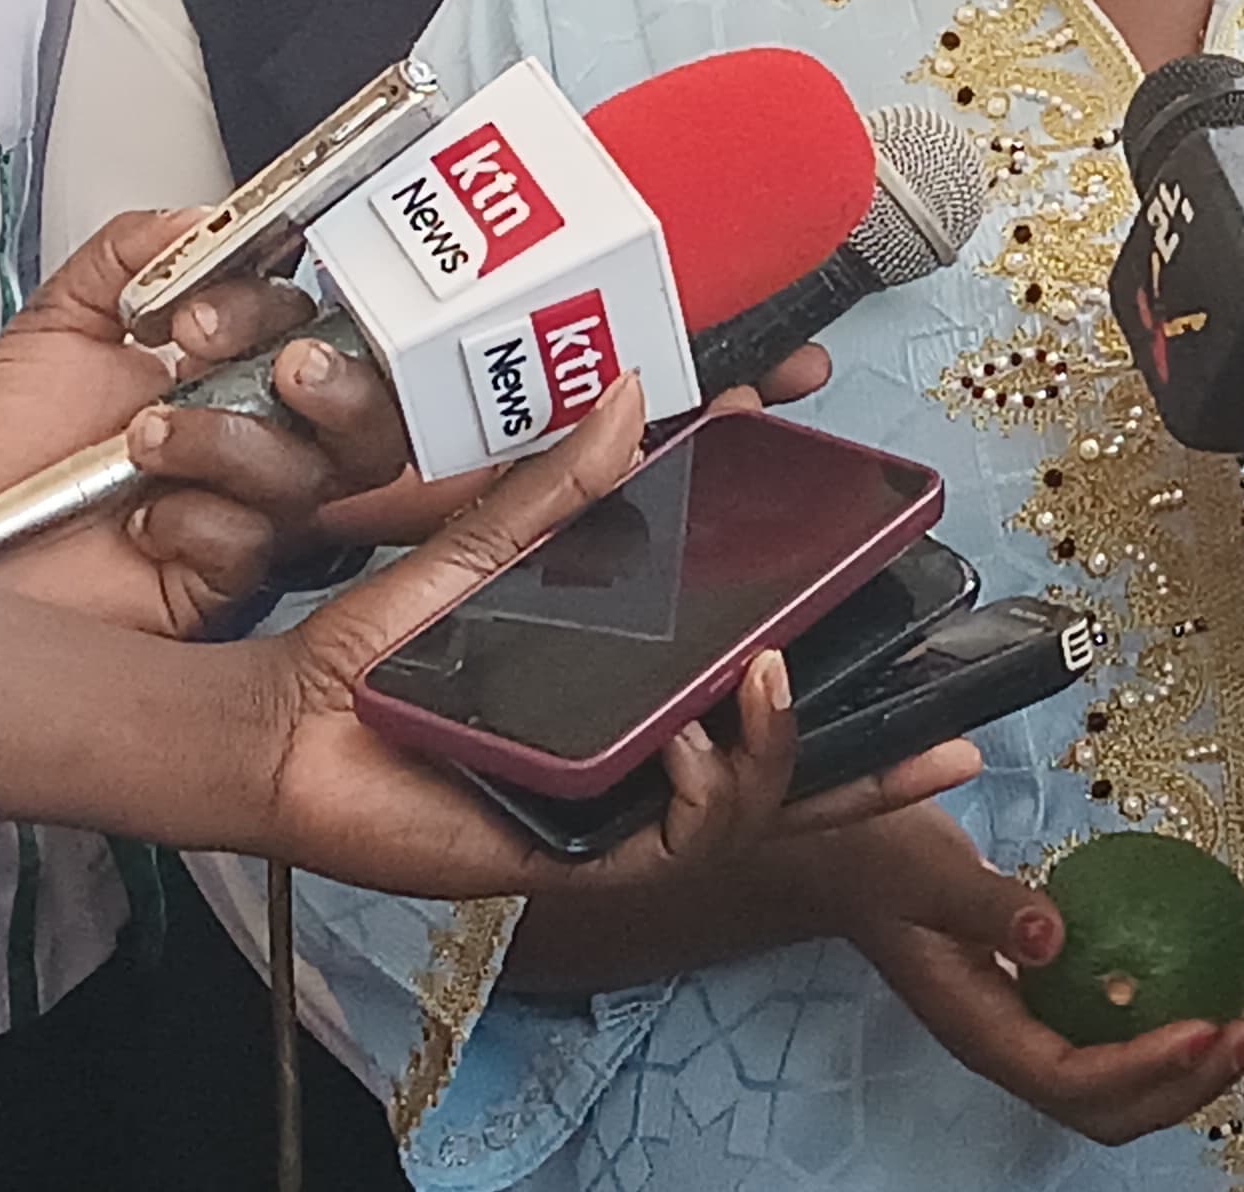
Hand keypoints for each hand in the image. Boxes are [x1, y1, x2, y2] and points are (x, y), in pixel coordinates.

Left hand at [0, 208, 418, 636]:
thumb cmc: (0, 446)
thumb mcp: (56, 323)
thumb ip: (125, 255)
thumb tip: (197, 217)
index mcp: (227, 368)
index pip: (309, 326)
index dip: (275, 311)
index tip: (199, 312)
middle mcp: (250, 438)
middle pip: (365, 412)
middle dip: (336, 383)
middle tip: (275, 365)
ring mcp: (240, 508)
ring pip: (308, 473)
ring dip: (229, 443)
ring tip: (145, 438)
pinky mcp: (215, 577)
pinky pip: (248, 542)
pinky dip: (192, 520)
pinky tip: (140, 518)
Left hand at [197, 382, 982, 896]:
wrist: (285, 727)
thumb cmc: (379, 647)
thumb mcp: (486, 544)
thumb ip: (566, 482)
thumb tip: (638, 391)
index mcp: (645, 682)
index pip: (768, 661)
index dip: (845, 630)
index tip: (890, 545)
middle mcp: (648, 752)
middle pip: (793, 765)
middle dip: (885, 761)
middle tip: (958, 736)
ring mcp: (616, 806)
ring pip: (745, 807)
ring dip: (781, 752)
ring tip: (774, 685)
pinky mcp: (571, 851)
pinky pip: (667, 843)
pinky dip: (701, 795)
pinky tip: (701, 750)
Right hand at [829, 805, 1243, 1143]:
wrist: (840, 857)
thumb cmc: (873, 858)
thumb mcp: (922, 869)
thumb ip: (986, 906)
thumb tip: (1055, 936)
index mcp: (976, 1028)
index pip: (1068, 1079)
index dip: (1142, 1067)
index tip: (1205, 1026)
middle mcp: (1008, 1044)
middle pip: (1109, 1106)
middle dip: (1190, 1082)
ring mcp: (1028, 1027)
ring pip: (1122, 1079)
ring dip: (1196, 1057)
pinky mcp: (1047, 999)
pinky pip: (1118, 1026)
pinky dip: (1175, 1008)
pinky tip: (1218, 963)